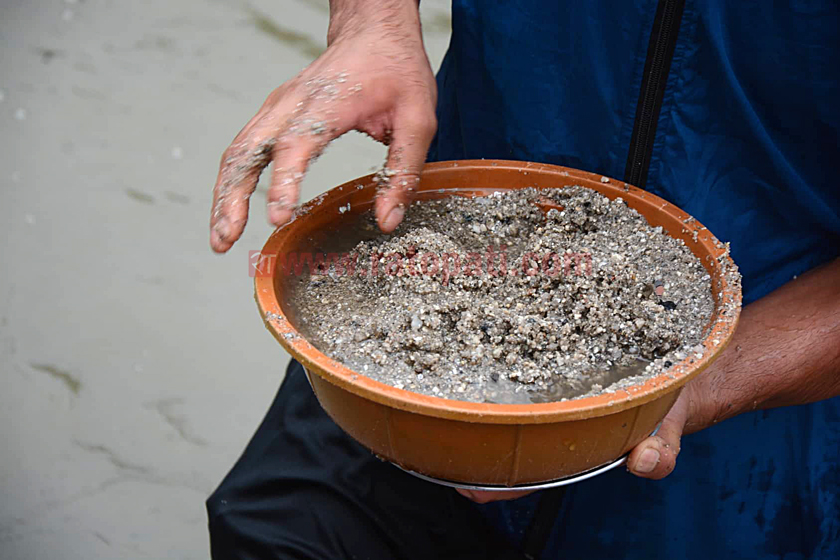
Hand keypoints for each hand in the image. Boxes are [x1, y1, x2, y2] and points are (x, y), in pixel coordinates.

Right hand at [210, 0, 436, 252]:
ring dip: (224, 195)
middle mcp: (292, 104)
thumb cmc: (396, 71)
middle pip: (249, 150)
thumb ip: (404, 170)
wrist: (373, 29)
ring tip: (220, 238)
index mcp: (329, 103)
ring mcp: (278, 107)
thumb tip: (388, 221)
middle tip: (225, 239)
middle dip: (233, 198)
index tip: (278, 217)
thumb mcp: (419, 119)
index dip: (284, 181)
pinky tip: (228, 211)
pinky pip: (243, 149)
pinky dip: (232, 181)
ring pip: (238, 151)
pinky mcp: (274, 114)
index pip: (298, 143)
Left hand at [459, 257, 839, 501]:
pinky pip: (507, 355)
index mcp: (569, 444)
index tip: (466, 486)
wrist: (673, 350)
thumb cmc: (665, 397)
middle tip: (428, 435)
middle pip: (496, 440)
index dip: (495, 484)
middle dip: (463, 443)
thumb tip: (644, 464)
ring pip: (495, 402)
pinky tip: (465, 336)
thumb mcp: (666, 423)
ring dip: (467, 400)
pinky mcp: (538, 351)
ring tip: (432, 386)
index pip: (525, 475)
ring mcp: (539, 386)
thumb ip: (659, 447)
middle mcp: (546, 418)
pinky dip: (486, 352)